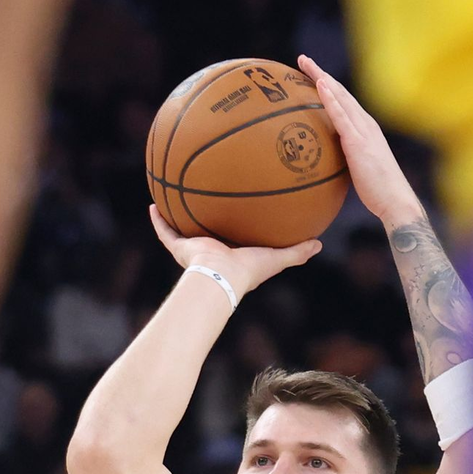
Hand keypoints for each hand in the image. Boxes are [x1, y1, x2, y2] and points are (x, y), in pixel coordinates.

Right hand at [149, 206, 320, 302]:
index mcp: (233, 255)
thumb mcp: (276, 258)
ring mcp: (194, 250)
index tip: (237, 215)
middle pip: (208, 233)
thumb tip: (319, 243)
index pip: (234, 240)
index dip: (236, 231)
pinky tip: (153, 204)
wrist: (221, 277)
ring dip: (178, 216)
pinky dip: (158, 220)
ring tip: (174, 196)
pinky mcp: (180, 248)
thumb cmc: (248, 271)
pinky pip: (165, 232)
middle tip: (207, 202)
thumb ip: (297, 252)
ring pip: (183, 230)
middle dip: (207, 220)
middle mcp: (212, 252)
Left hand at [297, 55, 423, 230]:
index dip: (328, 87)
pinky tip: (318, 84)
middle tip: (302, 60)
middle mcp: (365, 124)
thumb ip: (348, 162)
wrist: (395, 201)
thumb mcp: (360, 172)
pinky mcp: (358, 142)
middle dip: (321, 74)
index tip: (311, 75)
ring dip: (321, 78)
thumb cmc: (379, 192)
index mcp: (365, 130)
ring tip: (304, 63)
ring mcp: (363, 131)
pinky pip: (341, 116)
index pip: (344, 103)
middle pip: (340, 93)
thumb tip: (331, 166)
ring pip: (340, 97)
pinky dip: (330, 98)